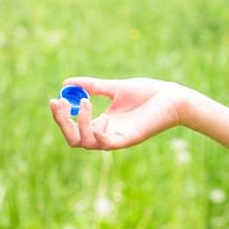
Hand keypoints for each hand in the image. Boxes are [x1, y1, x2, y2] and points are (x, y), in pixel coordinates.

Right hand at [49, 76, 189, 151]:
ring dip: (81, 124)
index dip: (61, 116)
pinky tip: (104, 117)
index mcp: (102, 122)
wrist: (173, 97)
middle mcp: (107, 133)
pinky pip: (107, 144)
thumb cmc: (149, 93)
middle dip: (63, 122)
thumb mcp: (115, 87)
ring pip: (86, 143)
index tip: (54, 99)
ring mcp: (117, 138)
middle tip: (61, 103)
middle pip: (74, 139)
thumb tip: (66, 84)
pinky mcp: (130, 139)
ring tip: (87, 103)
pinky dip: (98, 133)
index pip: (73, 127)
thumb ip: (93, 87)